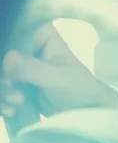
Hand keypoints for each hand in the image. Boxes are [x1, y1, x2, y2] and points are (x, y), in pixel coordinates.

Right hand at [1, 23, 117, 117]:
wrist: (85, 110)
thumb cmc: (79, 87)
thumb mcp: (57, 78)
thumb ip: (32, 68)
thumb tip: (8, 56)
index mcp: (43, 36)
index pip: (15, 31)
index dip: (8, 49)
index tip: (8, 68)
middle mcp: (29, 48)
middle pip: (4, 56)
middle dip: (4, 77)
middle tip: (15, 91)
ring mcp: (22, 67)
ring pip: (1, 75)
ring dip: (3, 91)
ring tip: (18, 103)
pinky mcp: (18, 84)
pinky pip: (2, 90)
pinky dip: (2, 101)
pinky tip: (12, 111)